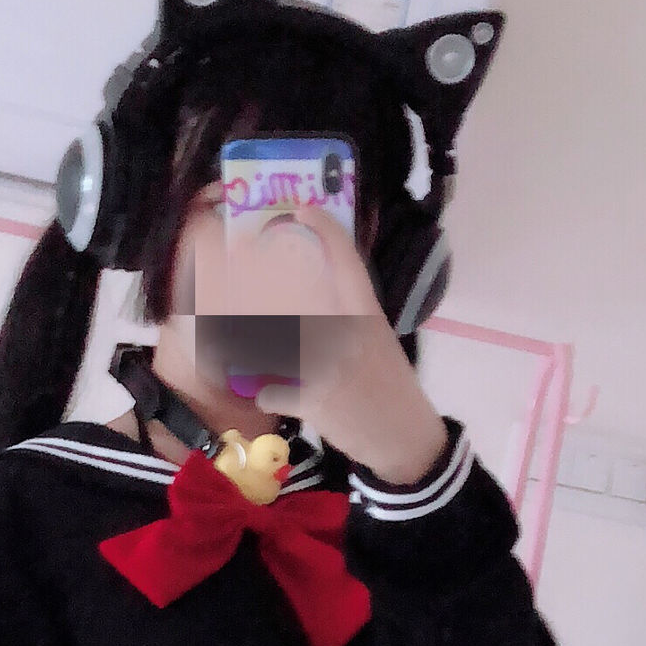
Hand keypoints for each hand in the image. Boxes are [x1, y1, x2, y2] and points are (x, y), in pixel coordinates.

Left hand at [221, 207, 444, 486]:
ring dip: (257, 351)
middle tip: (241, 292)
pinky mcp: (318, 395)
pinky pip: (273, 388)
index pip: (346, 259)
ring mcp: (332, 362)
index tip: (302, 209)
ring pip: (274, 344)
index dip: (324, 229)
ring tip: (248, 354)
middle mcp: (349, 330)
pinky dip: (268, 394)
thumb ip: (347, 317)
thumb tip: (305, 300)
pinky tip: (271, 396)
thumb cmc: (387, 387)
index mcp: (366, 312)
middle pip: (294, 299)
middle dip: (261, 297)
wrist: (405, 436)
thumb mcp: (376, 340)